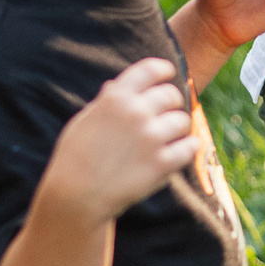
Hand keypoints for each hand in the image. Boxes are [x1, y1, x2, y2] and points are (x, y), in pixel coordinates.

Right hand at [39, 58, 201, 222]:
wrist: (75, 196)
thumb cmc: (74, 158)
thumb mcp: (84, 121)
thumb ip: (105, 102)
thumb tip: (115, 85)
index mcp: (115, 97)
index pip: (150, 69)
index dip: (163, 69)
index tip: (168, 73)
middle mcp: (136, 112)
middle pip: (171, 95)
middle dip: (170, 103)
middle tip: (165, 115)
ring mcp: (151, 137)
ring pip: (183, 121)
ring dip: (178, 129)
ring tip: (169, 138)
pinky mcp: (162, 163)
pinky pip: (190, 147)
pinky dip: (187, 148)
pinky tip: (180, 151)